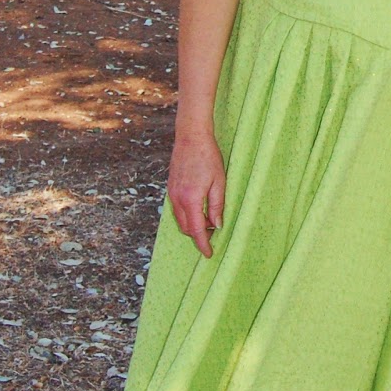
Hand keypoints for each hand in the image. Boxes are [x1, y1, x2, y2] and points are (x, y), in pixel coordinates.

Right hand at [167, 128, 225, 256]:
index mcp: (190, 199)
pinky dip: (187, 214)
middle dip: (199, 234)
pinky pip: (177, 209)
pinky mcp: (171, 188)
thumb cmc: (208, 157)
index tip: (209, 253)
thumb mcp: (219, 182)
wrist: (191, 137)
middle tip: (215, 231)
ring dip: (193, 224)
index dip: (203, 244)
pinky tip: (199, 207)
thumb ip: (217, 206)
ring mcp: (172, 193)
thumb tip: (217, 226)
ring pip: (180, 219)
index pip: (196, 230)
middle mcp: (177, 199)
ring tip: (209, 219)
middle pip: (186, 227)